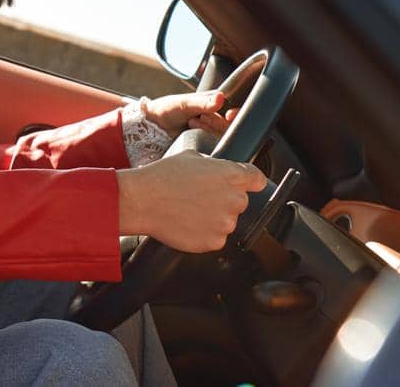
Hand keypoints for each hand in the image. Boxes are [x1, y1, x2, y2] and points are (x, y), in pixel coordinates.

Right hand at [116, 153, 266, 252]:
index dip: (250, 181)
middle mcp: (234, 200)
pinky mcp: (215, 242)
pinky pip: (215, 237)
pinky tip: (186, 223)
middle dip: (224, 200)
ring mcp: (226, 223)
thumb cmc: (162, 176)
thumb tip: (217, 170)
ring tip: (189, 210)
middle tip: (200, 197)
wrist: (142, 201)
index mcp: (232, 175)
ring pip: (226, 221)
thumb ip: (213, 165)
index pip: (257, 179)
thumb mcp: (191, 156)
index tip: (247, 184)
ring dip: (213, 217)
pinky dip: (204, 233)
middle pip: (239, 201)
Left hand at [140, 90, 236, 137]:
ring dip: (210, 127)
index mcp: (215, 101)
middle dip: (217, 121)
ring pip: (223, 133)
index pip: (235, 108)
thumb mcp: (184, 104)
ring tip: (192, 121)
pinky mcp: (207, 141)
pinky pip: (215, 142)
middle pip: (231, 123)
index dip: (237, 113)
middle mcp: (217, 115)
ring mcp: (212, 129)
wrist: (154, 127)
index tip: (229, 116)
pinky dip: (206, 135)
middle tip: (201, 117)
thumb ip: (202, 103)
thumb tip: (220, 98)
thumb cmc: (168, 109)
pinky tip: (193, 128)